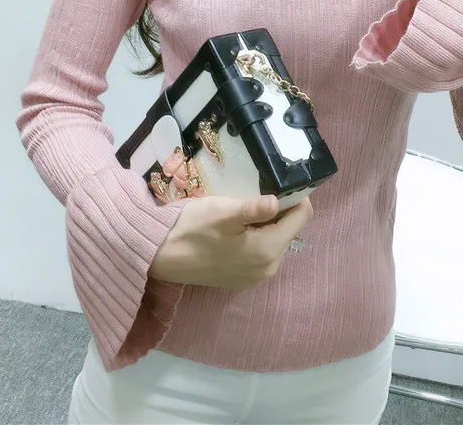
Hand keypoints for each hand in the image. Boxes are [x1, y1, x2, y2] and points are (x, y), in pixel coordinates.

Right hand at [148, 194, 313, 290]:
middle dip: (282, 211)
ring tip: (246, 210)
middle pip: (291, 230)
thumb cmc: (191, 228)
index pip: (302, 217)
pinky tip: (239, 228)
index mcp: (267, 251)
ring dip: (269, 224)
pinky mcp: (245, 280)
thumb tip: (278, 202)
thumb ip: (253, 208)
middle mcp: (268, 269)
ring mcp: (257, 277)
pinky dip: (259, 237)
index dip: (297, 197)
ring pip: (278, 241)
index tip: (281, 183)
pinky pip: (264, 253)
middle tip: (259, 193)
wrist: (160, 255)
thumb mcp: (222, 211)